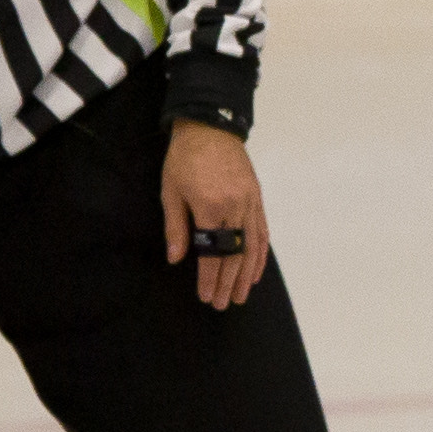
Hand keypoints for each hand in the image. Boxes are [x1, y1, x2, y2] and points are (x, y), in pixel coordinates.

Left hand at [160, 118, 270, 308]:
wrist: (211, 127)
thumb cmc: (183, 159)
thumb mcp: (170, 191)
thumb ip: (175, 226)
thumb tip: (176, 258)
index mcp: (210, 206)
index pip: (212, 252)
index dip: (210, 277)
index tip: (207, 296)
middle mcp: (235, 208)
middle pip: (235, 254)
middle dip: (228, 283)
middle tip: (224, 304)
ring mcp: (250, 204)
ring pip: (252, 247)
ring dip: (247, 275)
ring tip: (242, 295)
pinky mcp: (257, 199)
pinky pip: (262, 233)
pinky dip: (260, 255)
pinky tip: (256, 271)